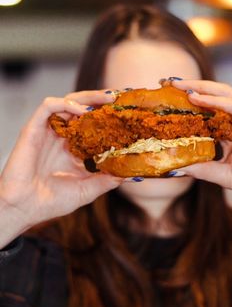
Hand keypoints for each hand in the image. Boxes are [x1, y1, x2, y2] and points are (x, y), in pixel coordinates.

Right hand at [0, 90, 121, 230]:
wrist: (24, 209)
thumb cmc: (52, 202)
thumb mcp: (88, 189)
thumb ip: (108, 180)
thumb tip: (134, 175)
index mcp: (74, 148)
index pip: (93, 123)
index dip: (108, 115)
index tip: (127, 110)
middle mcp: (62, 136)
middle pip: (82, 107)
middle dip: (101, 99)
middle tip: (119, 98)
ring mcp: (48, 131)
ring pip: (67, 101)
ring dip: (88, 97)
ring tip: (107, 98)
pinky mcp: (33, 129)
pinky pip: (48, 106)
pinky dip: (65, 103)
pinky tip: (82, 110)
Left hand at [172, 79, 231, 213]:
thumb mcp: (224, 175)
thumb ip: (202, 169)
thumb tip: (176, 167)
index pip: (207, 111)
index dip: (187, 104)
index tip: (165, 100)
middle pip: (213, 96)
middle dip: (191, 87)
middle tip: (168, 83)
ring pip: (225, 94)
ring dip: (202, 88)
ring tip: (180, 85)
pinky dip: (218, 101)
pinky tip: (200, 98)